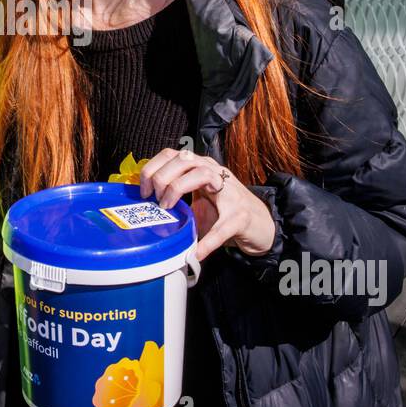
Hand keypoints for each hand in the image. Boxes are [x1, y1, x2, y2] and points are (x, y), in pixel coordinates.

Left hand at [137, 148, 274, 261]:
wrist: (261, 226)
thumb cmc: (226, 213)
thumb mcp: (197, 203)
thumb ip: (176, 200)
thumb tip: (146, 208)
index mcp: (201, 168)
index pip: (173, 154)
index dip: (153, 168)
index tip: (143, 189)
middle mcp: (216, 172)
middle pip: (184, 158)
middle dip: (163, 177)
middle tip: (155, 199)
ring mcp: (230, 192)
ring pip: (202, 174)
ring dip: (178, 189)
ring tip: (169, 209)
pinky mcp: (241, 216)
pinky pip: (221, 228)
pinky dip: (207, 242)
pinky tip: (197, 252)